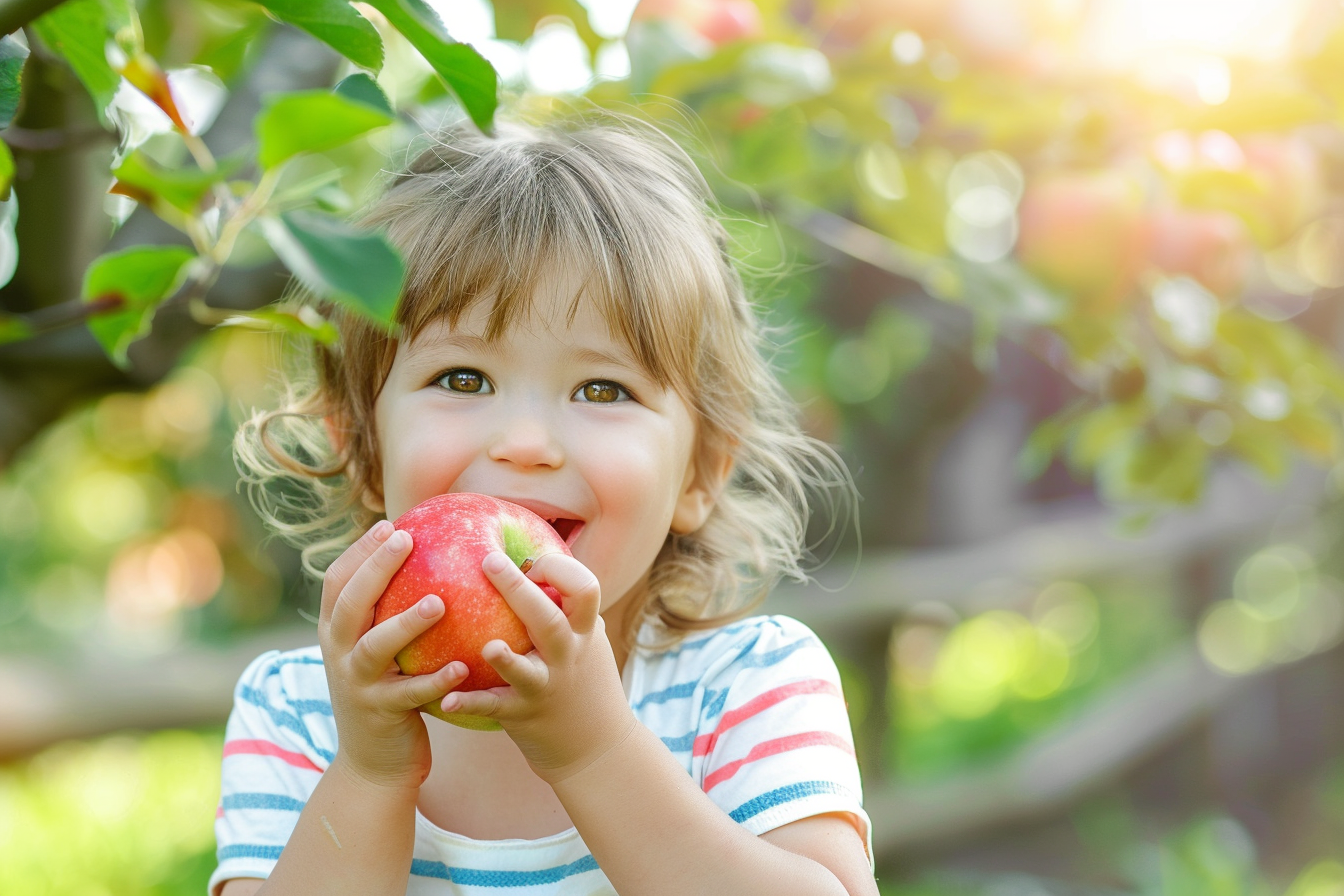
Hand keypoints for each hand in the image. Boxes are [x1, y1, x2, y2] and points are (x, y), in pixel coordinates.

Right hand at [318, 520, 469, 791]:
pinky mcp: (380, 714)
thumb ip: (388, 613)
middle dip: (375, 567)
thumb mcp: (377, 652)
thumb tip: (428, 561)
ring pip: (376, 647)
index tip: (388, 525)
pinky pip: (410, 694)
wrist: (373, 765)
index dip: (359, 552)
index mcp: (336, 633)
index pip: (336, 583)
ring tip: (440, 601)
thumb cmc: (388, 693)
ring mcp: (356, 685)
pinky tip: (461, 666)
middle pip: (350, 603)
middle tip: (407, 539)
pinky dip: (434, 679)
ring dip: (406, 622)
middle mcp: (339, 654)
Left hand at [437, 551, 636, 783]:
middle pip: (549, 619)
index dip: (559, 569)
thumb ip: (565, 608)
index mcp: (582, 631)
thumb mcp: (585, 640)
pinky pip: (493, 707)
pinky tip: (447, 699)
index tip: (532, 563)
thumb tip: (526, 559)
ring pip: (527, 670)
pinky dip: (471, 703)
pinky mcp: (524, 714)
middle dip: (521, 590)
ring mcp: (546, 686)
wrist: (598, 748)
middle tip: (489, 561)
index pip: (585, 588)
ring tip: (488, 646)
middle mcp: (567, 655)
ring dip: (506, 659)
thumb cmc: (581, 680)